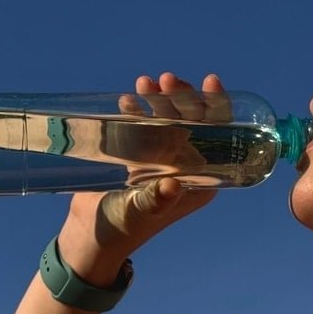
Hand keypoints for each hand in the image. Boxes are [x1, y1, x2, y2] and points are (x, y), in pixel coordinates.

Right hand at [57, 73, 224, 284]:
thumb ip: (156, 199)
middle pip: (193, 120)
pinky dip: (136, 109)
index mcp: (202, 178)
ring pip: (168, 118)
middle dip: (183, 97)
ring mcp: (163, 156)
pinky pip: (143, 123)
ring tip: (145, 84)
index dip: (218, 107)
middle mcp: (187, 163)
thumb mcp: (142, 213)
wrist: (92, 233)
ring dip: (159, 98)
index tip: (210, 82)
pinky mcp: (139, 152)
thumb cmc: (124, 227)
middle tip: (168, 80)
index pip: (220, 136)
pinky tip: (128, 100)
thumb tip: (171, 185)